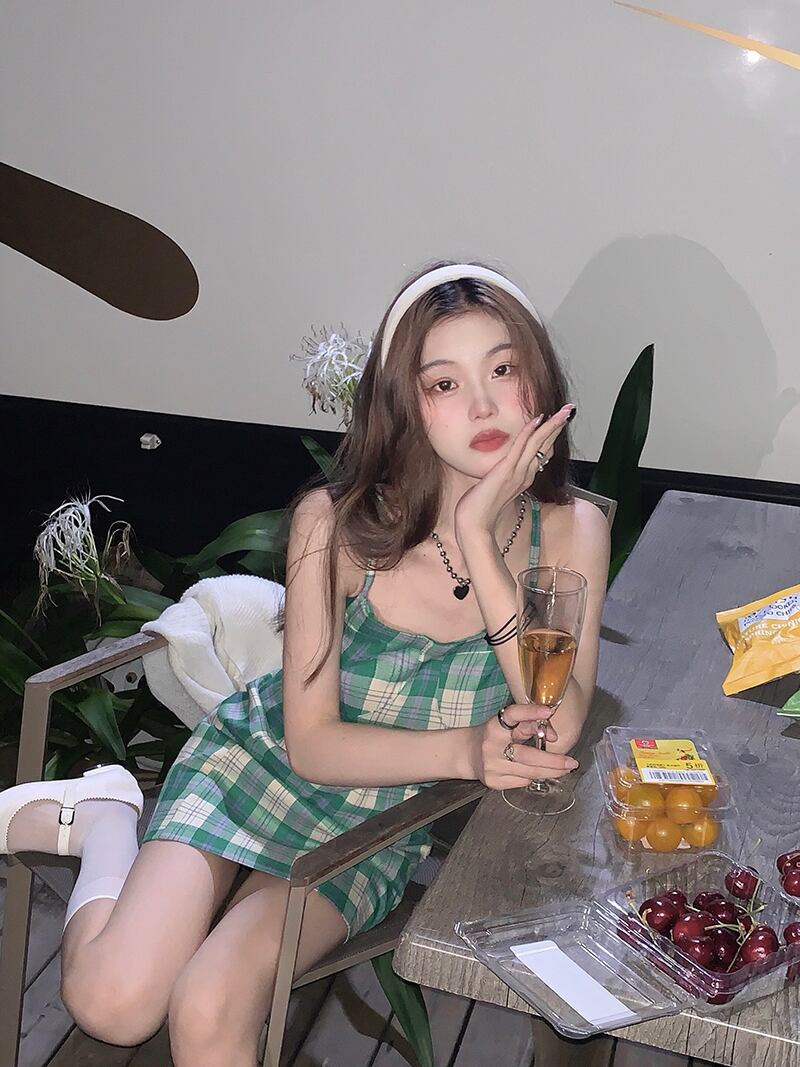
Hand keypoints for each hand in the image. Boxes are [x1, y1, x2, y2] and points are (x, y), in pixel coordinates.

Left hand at [454, 404, 574, 550]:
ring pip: (538, 444)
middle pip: (546, 445)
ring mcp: (517, 473)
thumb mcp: (494, 488)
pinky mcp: (505, 471)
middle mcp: (524, 474)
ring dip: (551, 425)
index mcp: (523, 478)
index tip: (557, 421)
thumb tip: (502, 468)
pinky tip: (537, 420)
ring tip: (563, 411)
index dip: (550, 435)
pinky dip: (529, 433)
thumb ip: (501, 477)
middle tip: (569, 410)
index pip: (542, 452)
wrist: (474, 525)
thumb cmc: (479, 509)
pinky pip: (520, 447)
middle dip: (558, 426)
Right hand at [467, 703, 578, 790]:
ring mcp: (491, 767)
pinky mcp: (493, 782)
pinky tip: (539, 773)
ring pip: (529, 772)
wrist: (466, 754)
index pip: (512, 715)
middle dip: (553, 760)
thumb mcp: (505, 724)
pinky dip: (534, 777)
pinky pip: (522, 782)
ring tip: (565, 769)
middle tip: (571, 762)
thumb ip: (527, 725)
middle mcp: (491, 746)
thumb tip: (553, 734)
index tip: (549, 711)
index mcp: (493, 726)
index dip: (530, 712)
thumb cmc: (493, 735)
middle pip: (528, 755)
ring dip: (550, 771)